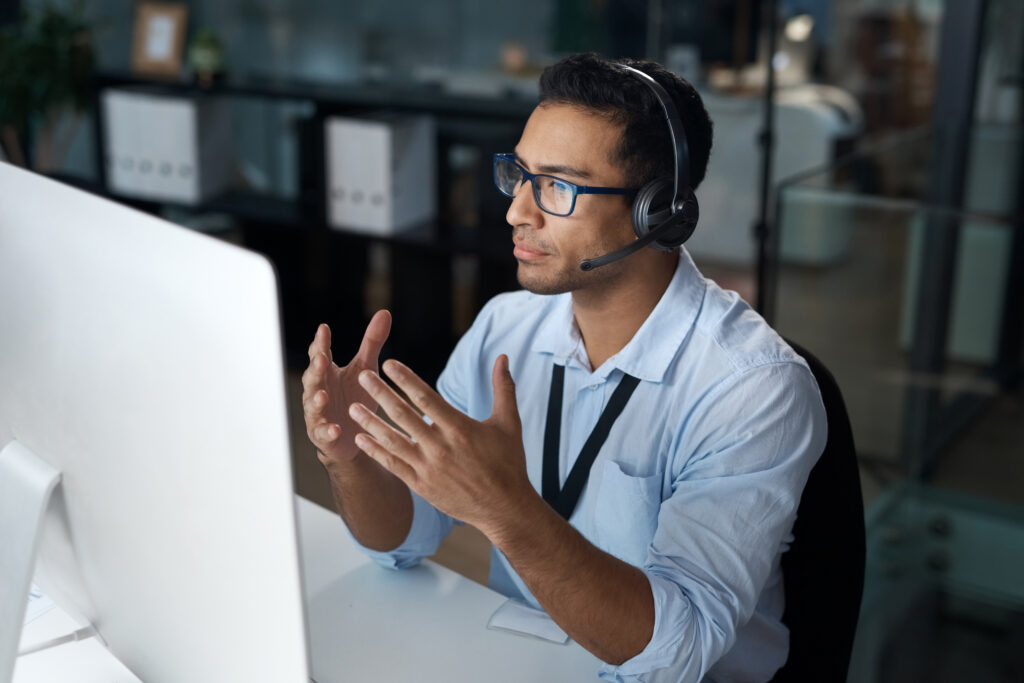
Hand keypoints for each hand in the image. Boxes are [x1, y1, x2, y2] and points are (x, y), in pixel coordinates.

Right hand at [302, 310, 390, 466]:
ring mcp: (318, 414)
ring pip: (312, 406)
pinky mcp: (324, 436)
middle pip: (313, 378)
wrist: (356, 435)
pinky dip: (328, 431)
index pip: (320, 354)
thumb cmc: (356, 396)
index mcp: (327, 373)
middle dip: (316, 369)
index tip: (324, 329)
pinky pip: (323, 433)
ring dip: (316, 401)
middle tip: (321, 359)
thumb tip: (384, 312)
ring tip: (322, 396)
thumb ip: (371, 342)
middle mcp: (318, 391)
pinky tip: (335, 429)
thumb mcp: (366, 368)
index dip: (321, 342)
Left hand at [347, 355, 533, 530]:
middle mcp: (440, 447)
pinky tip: (361, 439)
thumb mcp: (509, 423)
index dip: (405, 379)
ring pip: (392, 440)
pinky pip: (393, 465)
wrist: (504, 507)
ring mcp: (428, 468)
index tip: (389, 364)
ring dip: (370, 422)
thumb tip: (502, 357)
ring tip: (352, 408)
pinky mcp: (422, 485)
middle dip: (380, 394)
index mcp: (460, 428)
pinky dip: (376, 451)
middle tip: (362, 376)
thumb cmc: (508, 463)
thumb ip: (503, 388)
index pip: (426, 397)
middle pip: (403, 415)